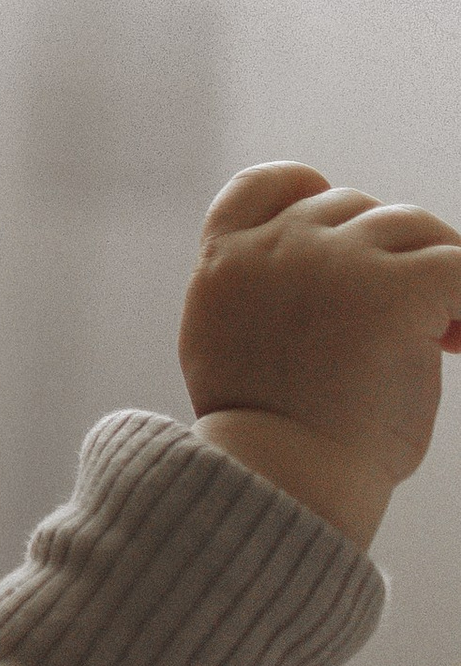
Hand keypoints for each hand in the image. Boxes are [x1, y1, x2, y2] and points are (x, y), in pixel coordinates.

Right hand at [180, 162, 460, 548]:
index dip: (309, 192)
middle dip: (387, 259)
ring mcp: (336, 260)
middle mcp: (278, 246)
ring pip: (413, 226)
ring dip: (437, 269)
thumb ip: (262, 299)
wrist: (281, 480)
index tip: (342, 233)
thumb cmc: (267, 442)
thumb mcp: (229, 348)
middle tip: (417, 328)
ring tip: (450, 338)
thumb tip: (322, 295)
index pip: (267, 185)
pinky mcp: (397, 289)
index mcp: (227, 261)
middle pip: (355, 211)